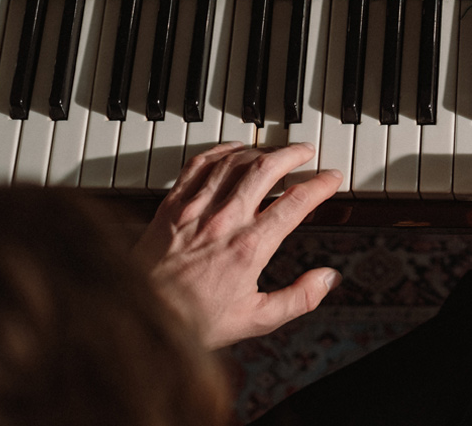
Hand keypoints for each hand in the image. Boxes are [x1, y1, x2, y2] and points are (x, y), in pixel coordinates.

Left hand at [135, 141, 343, 348]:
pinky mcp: (172, 206)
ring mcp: (196, 210)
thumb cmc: (195, 321)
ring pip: (234, 162)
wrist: (140, 316)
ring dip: (260, 150)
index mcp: (249, 247)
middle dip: (292, 154)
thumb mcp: (257, 319)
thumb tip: (329, 279)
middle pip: (266, 169)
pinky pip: (198, 165)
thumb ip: (299, 298)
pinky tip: (232, 151)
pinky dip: (220, 152)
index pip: (295, 203)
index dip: (319, 185)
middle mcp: (224, 221)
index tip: (331, 178)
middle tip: (306, 152)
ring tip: (275, 150)